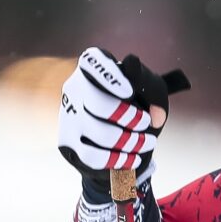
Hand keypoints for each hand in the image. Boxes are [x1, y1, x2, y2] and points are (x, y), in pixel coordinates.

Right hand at [58, 47, 189, 192]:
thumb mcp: (151, 91)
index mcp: (93, 69)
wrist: (127, 139)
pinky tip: (134, 158)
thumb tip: (150, 106)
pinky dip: (119, 159)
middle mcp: (75, 88)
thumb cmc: (139, 105)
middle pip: (99, 104)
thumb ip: (151, 88)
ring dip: (131, 141)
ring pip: (100, 133)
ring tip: (147, 142)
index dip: (109, 76)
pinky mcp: (68, 142)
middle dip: (130, 118)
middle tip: (146, 123)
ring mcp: (68, 116)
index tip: (129, 92)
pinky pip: (93, 156)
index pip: (92, 62)